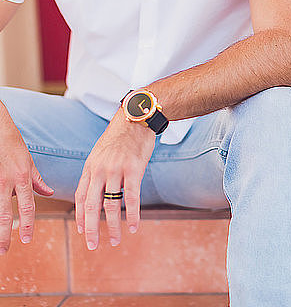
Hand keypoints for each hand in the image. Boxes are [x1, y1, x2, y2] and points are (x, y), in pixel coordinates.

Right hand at [0, 108, 53, 254]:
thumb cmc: (11, 144)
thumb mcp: (28, 161)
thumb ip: (37, 180)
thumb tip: (48, 193)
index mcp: (22, 177)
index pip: (27, 206)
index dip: (26, 225)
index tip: (25, 240)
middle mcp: (6, 180)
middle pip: (4, 213)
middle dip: (4, 234)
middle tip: (4, 251)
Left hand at [75, 109, 154, 249]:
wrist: (135, 118)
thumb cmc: (120, 137)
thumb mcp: (101, 153)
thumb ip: (97, 171)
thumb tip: (96, 190)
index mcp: (90, 167)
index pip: (80, 197)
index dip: (81, 218)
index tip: (82, 233)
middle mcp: (99, 170)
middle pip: (91, 205)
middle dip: (91, 229)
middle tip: (92, 246)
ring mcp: (116, 170)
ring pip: (111, 205)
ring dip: (112, 226)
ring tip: (115, 240)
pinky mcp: (133, 169)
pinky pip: (132, 198)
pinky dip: (132, 215)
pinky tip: (133, 227)